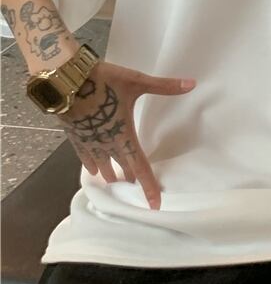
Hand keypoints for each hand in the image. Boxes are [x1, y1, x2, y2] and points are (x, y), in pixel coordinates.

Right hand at [58, 61, 195, 209]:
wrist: (65, 78)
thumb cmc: (103, 80)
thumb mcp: (137, 81)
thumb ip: (164, 86)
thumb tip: (192, 83)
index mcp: (124, 135)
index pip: (140, 166)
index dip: (148, 187)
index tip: (155, 205)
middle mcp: (106, 143)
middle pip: (122, 167)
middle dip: (131, 179)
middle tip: (137, 189)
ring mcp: (89, 141)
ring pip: (102, 164)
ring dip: (111, 173)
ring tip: (117, 181)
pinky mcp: (75, 135)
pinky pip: (84, 156)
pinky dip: (91, 164)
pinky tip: (94, 171)